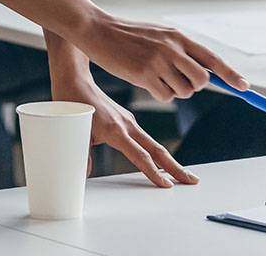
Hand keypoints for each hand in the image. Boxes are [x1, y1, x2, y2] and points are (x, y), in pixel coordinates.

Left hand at [49, 63, 197, 188]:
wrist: (75, 80)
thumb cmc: (73, 104)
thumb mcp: (74, 133)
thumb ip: (82, 156)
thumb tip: (83, 176)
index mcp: (115, 129)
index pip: (140, 155)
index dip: (153, 172)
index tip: (167, 185)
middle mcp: (127, 125)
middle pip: (157, 149)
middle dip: (175, 167)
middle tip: (192, 180)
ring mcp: (129, 122)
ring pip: (153, 144)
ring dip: (169, 161)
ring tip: (183, 175)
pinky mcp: (126, 121)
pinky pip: (145, 139)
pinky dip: (156, 152)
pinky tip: (162, 161)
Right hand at [77, 12, 247, 103]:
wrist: (99, 30)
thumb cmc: (129, 35)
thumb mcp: (159, 35)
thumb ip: (180, 50)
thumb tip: (202, 70)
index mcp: (179, 36)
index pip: (212, 57)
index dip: (230, 74)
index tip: (245, 87)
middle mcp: (173, 47)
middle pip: (201, 80)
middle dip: (193, 87)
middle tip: (175, 80)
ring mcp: (159, 60)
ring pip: (183, 91)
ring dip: (173, 90)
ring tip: (155, 76)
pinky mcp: (144, 74)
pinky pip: (165, 96)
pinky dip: (158, 94)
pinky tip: (145, 81)